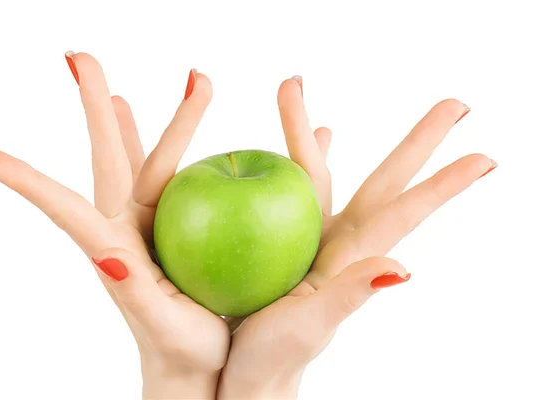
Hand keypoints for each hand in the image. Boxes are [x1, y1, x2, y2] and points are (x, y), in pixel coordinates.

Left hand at [0, 53, 228, 398]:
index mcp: (113, 250)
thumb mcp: (162, 324)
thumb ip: (134, 291)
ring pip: (138, 157)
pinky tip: (137, 117)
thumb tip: (107, 253)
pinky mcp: (166, 223)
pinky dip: (149, 139)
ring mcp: (144, 222)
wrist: (196, 359)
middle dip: (93, 108)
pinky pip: (159, 171)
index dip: (26, 181)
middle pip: (107, 158)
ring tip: (111, 84)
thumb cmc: (181, 350)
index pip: (65, 207)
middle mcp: (122, 227)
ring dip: (127, 117)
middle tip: (79, 57)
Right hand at [218, 77, 495, 398]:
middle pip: (384, 180)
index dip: (443, 185)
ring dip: (330, 132)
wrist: (244, 367)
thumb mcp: (311, 325)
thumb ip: (352, 293)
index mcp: (350, 258)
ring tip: (342, 100)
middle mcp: (340, 241)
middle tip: (457, 104)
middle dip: (419, 142)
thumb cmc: (275, 356)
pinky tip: (322, 139)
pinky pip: (303, 189)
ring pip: (329, 173)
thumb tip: (405, 268)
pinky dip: (313, 159)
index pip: (402, 212)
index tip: (486, 159)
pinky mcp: (284, 239)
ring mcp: (312, 237)